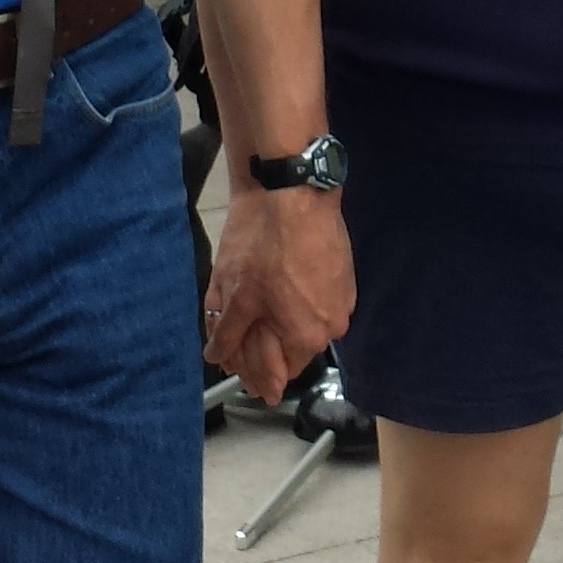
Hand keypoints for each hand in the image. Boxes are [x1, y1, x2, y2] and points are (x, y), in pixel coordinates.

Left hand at [205, 183, 355, 405]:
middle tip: (232, 338)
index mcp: (306, 337)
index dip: (250, 374)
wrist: (294, 188)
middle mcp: (332, 327)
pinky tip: (274, 287)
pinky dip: (294, 301)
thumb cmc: (261, 243)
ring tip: (249, 308)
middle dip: (261, 347)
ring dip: (277, 323)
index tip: (235, 372)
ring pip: (303, 323)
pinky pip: (315, 301)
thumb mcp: (234, 293)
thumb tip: (218, 360)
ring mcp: (342, 299)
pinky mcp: (344, 274)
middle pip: (291, 349)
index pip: (276, 374)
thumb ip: (228, 335)